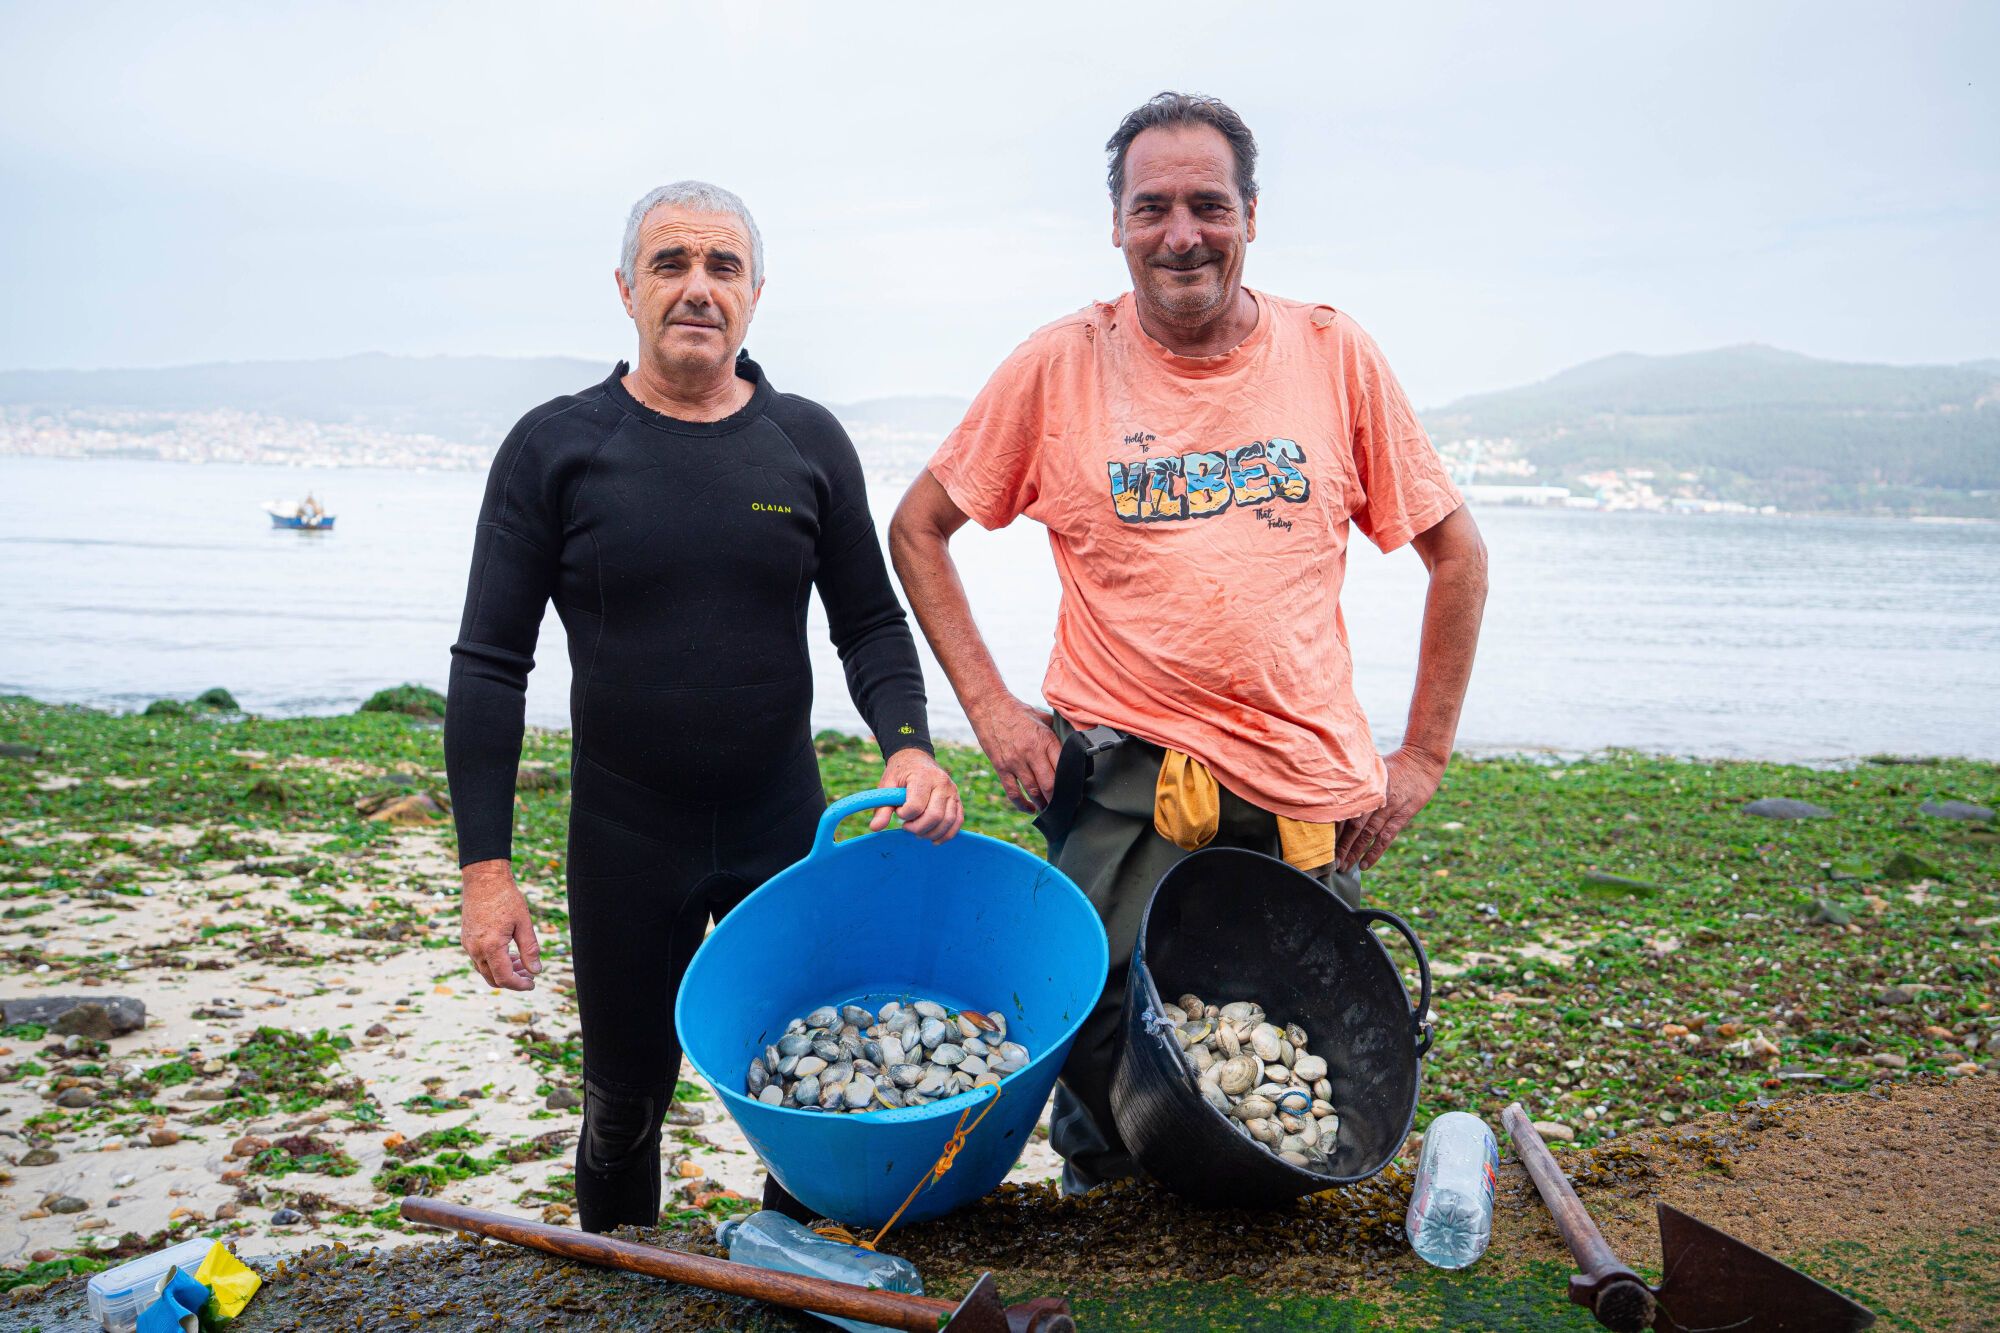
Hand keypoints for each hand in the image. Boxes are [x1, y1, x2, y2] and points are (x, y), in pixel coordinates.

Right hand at [459, 859, 541, 991]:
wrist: (483, 879)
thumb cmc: (506, 898)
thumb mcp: (524, 923)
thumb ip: (530, 950)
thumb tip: (536, 971)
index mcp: (490, 946)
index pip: (504, 978)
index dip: (519, 985)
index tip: (532, 983)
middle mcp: (475, 949)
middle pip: (492, 978)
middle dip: (512, 981)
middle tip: (530, 975)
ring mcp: (468, 945)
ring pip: (485, 970)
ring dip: (503, 972)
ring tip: (523, 965)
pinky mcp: (466, 939)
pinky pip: (479, 960)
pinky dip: (494, 963)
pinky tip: (509, 955)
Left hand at [870, 748, 963, 841]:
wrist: (916, 758)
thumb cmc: (900, 773)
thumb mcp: (887, 785)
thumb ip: (882, 807)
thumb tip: (875, 828)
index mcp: (923, 777)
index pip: (916, 806)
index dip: (904, 815)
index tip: (899, 812)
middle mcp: (941, 783)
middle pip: (934, 816)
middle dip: (918, 828)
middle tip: (907, 827)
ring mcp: (952, 791)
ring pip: (948, 821)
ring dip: (931, 833)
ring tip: (918, 832)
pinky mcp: (957, 799)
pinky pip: (957, 821)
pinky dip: (947, 834)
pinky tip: (934, 839)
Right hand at [969, 696, 1060, 812]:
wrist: (989, 705)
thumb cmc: (1017, 711)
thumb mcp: (1042, 718)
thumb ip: (1056, 732)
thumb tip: (1071, 741)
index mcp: (1045, 740)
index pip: (1063, 767)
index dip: (1071, 783)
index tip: (1076, 792)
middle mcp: (1032, 752)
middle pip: (1050, 784)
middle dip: (1058, 799)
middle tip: (1065, 806)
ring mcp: (1015, 761)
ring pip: (1033, 791)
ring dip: (1043, 804)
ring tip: (1049, 809)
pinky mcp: (1001, 767)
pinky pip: (1013, 792)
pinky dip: (1022, 805)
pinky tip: (1030, 809)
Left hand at [1335, 748, 1446, 872]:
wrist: (1422, 760)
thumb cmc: (1393, 762)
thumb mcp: (1371, 765)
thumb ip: (1355, 777)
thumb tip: (1331, 780)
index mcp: (1365, 786)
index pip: (1344, 810)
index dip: (1331, 827)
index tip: (1320, 840)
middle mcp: (1375, 799)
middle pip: (1353, 826)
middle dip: (1341, 845)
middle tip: (1329, 861)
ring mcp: (1389, 809)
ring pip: (1368, 834)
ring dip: (1355, 851)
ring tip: (1344, 867)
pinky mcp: (1402, 816)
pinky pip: (1387, 837)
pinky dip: (1375, 852)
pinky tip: (1365, 865)